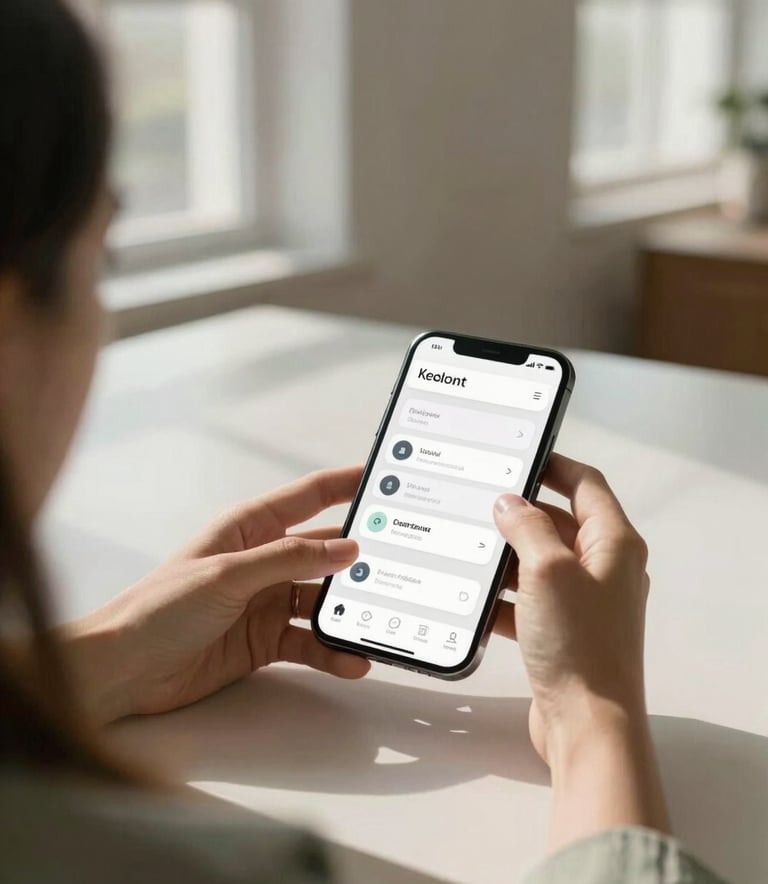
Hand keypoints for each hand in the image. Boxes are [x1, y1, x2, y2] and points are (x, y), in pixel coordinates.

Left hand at [62, 467, 369, 723]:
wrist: (124, 670)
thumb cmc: (159, 608)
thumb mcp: (228, 574)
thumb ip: (289, 559)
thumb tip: (346, 548)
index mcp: (250, 528)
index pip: (309, 497)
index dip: (347, 484)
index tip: (383, 477)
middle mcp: (263, 561)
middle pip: (324, 552)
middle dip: (360, 556)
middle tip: (402, 560)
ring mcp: (265, 602)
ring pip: (322, 601)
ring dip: (349, 611)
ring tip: (381, 620)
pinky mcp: (264, 640)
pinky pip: (309, 641)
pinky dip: (331, 651)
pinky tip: (352, 659)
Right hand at [492, 454, 668, 844]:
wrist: (586, 724)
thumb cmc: (577, 644)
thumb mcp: (547, 570)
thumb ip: (526, 527)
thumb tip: (510, 502)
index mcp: (614, 544)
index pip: (587, 485)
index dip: (554, 465)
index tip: (519, 456)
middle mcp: (603, 569)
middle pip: (558, 524)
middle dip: (519, 514)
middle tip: (478, 503)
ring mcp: (583, 603)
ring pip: (539, 563)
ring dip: (506, 557)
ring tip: (466, 546)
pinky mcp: (563, 632)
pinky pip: (529, 601)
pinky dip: (503, 598)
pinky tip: (471, 599)